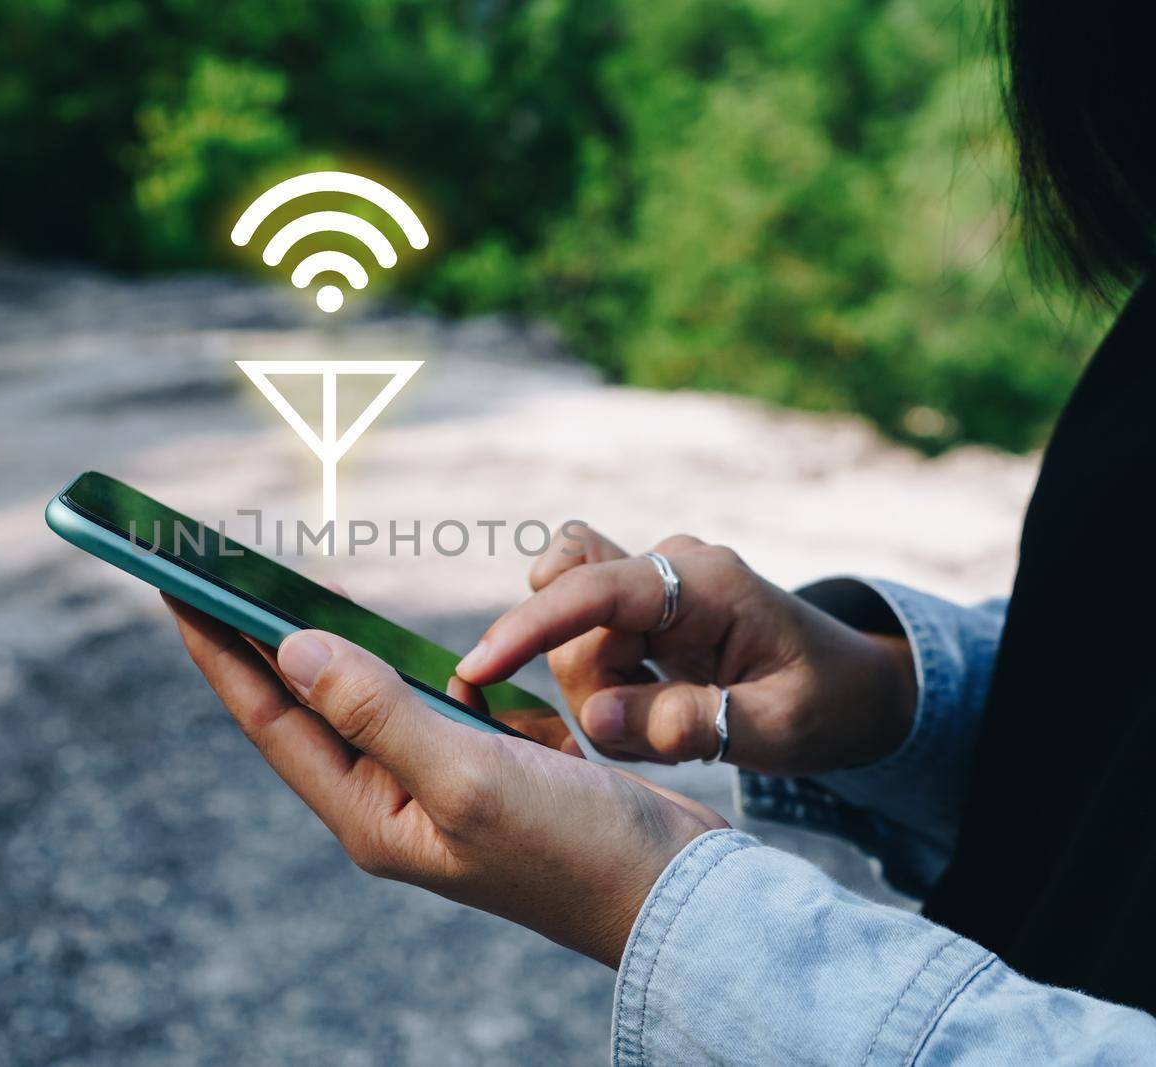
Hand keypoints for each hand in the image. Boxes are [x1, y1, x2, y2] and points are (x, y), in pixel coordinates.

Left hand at [163, 595, 725, 966]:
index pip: (271, 719)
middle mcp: (391, 798)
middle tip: (222, 569)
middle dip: (264, 638)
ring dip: (341, 644)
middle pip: (310, 703)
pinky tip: (422, 645)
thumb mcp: (466, 779)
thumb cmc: (575, 850)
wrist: (678, 888)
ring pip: (372, 696)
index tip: (175, 586)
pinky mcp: (487, 763)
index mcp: (369, 813)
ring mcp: (438, 781)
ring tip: (295, 586)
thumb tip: (291, 647)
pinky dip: (423, 664)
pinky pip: (436, 699)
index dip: (219, 651)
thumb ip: (378, 711)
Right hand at [455, 530, 917, 775]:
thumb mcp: (777, 729)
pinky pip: (585, 647)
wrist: (855, 688)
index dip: (529, 626)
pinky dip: (606, 690)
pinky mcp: (636, 606)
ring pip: (572, 641)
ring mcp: (648, 584)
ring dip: (604, 697)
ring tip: (678, 725)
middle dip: (596, 694)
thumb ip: (688, 724)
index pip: (594, 590)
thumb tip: (596, 720)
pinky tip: (658, 708)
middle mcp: (666, 566)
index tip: (478, 669)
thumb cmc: (827, 705)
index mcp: (705, 582)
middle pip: (572, 626)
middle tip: (669, 737)